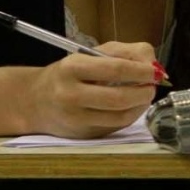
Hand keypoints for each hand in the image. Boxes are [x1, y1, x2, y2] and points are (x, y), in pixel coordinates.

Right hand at [25, 41, 159, 138]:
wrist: (35, 101)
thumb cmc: (67, 74)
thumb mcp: (88, 55)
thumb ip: (121, 54)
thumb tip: (152, 65)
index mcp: (72, 68)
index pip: (114, 69)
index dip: (140, 71)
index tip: (154, 71)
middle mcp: (71, 95)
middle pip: (119, 97)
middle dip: (143, 91)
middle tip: (152, 85)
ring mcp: (76, 118)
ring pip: (120, 116)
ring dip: (140, 106)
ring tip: (144, 95)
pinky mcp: (83, 134)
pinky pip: (115, 127)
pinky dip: (130, 116)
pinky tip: (133, 107)